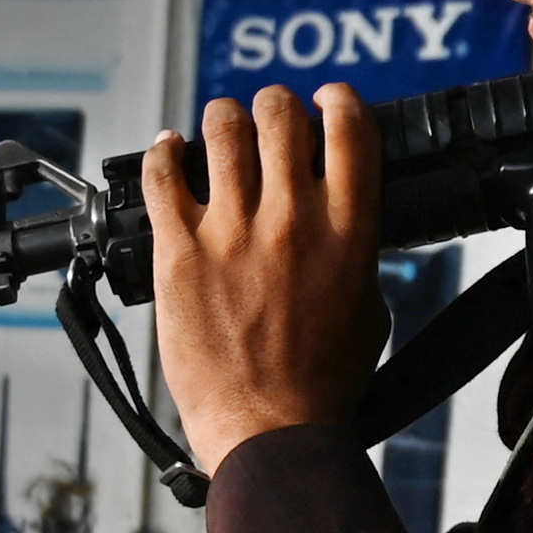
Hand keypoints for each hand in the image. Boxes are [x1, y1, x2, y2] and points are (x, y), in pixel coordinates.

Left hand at [143, 82, 385, 476]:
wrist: (272, 431)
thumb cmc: (323, 382)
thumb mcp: (369, 305)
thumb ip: (356, 249)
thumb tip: (343, 213)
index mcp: (348, 231)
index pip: (350, 128)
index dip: (338, 101)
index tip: (328, 102)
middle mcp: (292, 220)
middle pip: (282, 115)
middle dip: (275, 105)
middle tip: (268, 117)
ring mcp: (232, 233)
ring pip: (223, 130)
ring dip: (223, 119)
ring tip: (220, 129)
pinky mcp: (180, 253)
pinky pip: (163, 176)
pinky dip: (164, 152)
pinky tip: (169, 149)